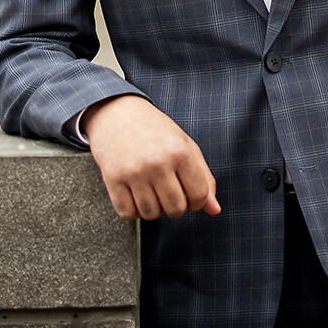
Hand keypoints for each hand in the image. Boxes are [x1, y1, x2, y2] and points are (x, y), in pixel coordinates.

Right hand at [81, 95, 221, 220]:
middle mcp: (157, 163)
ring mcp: (134, 172)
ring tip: (150, 190)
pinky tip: (134, 193)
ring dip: (153, 208)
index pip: (199, 195)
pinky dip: (132, 210)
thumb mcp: (185, 145)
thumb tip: (214, 210)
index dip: (197, 202)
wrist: (117, 112)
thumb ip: (203, 177)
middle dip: (175, 206)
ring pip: (151, 214)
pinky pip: (127, 213)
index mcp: (180, 152)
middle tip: (168, 191)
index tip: (189, 195)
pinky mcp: (113, 179)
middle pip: (176, 209)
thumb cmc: (154, 129)